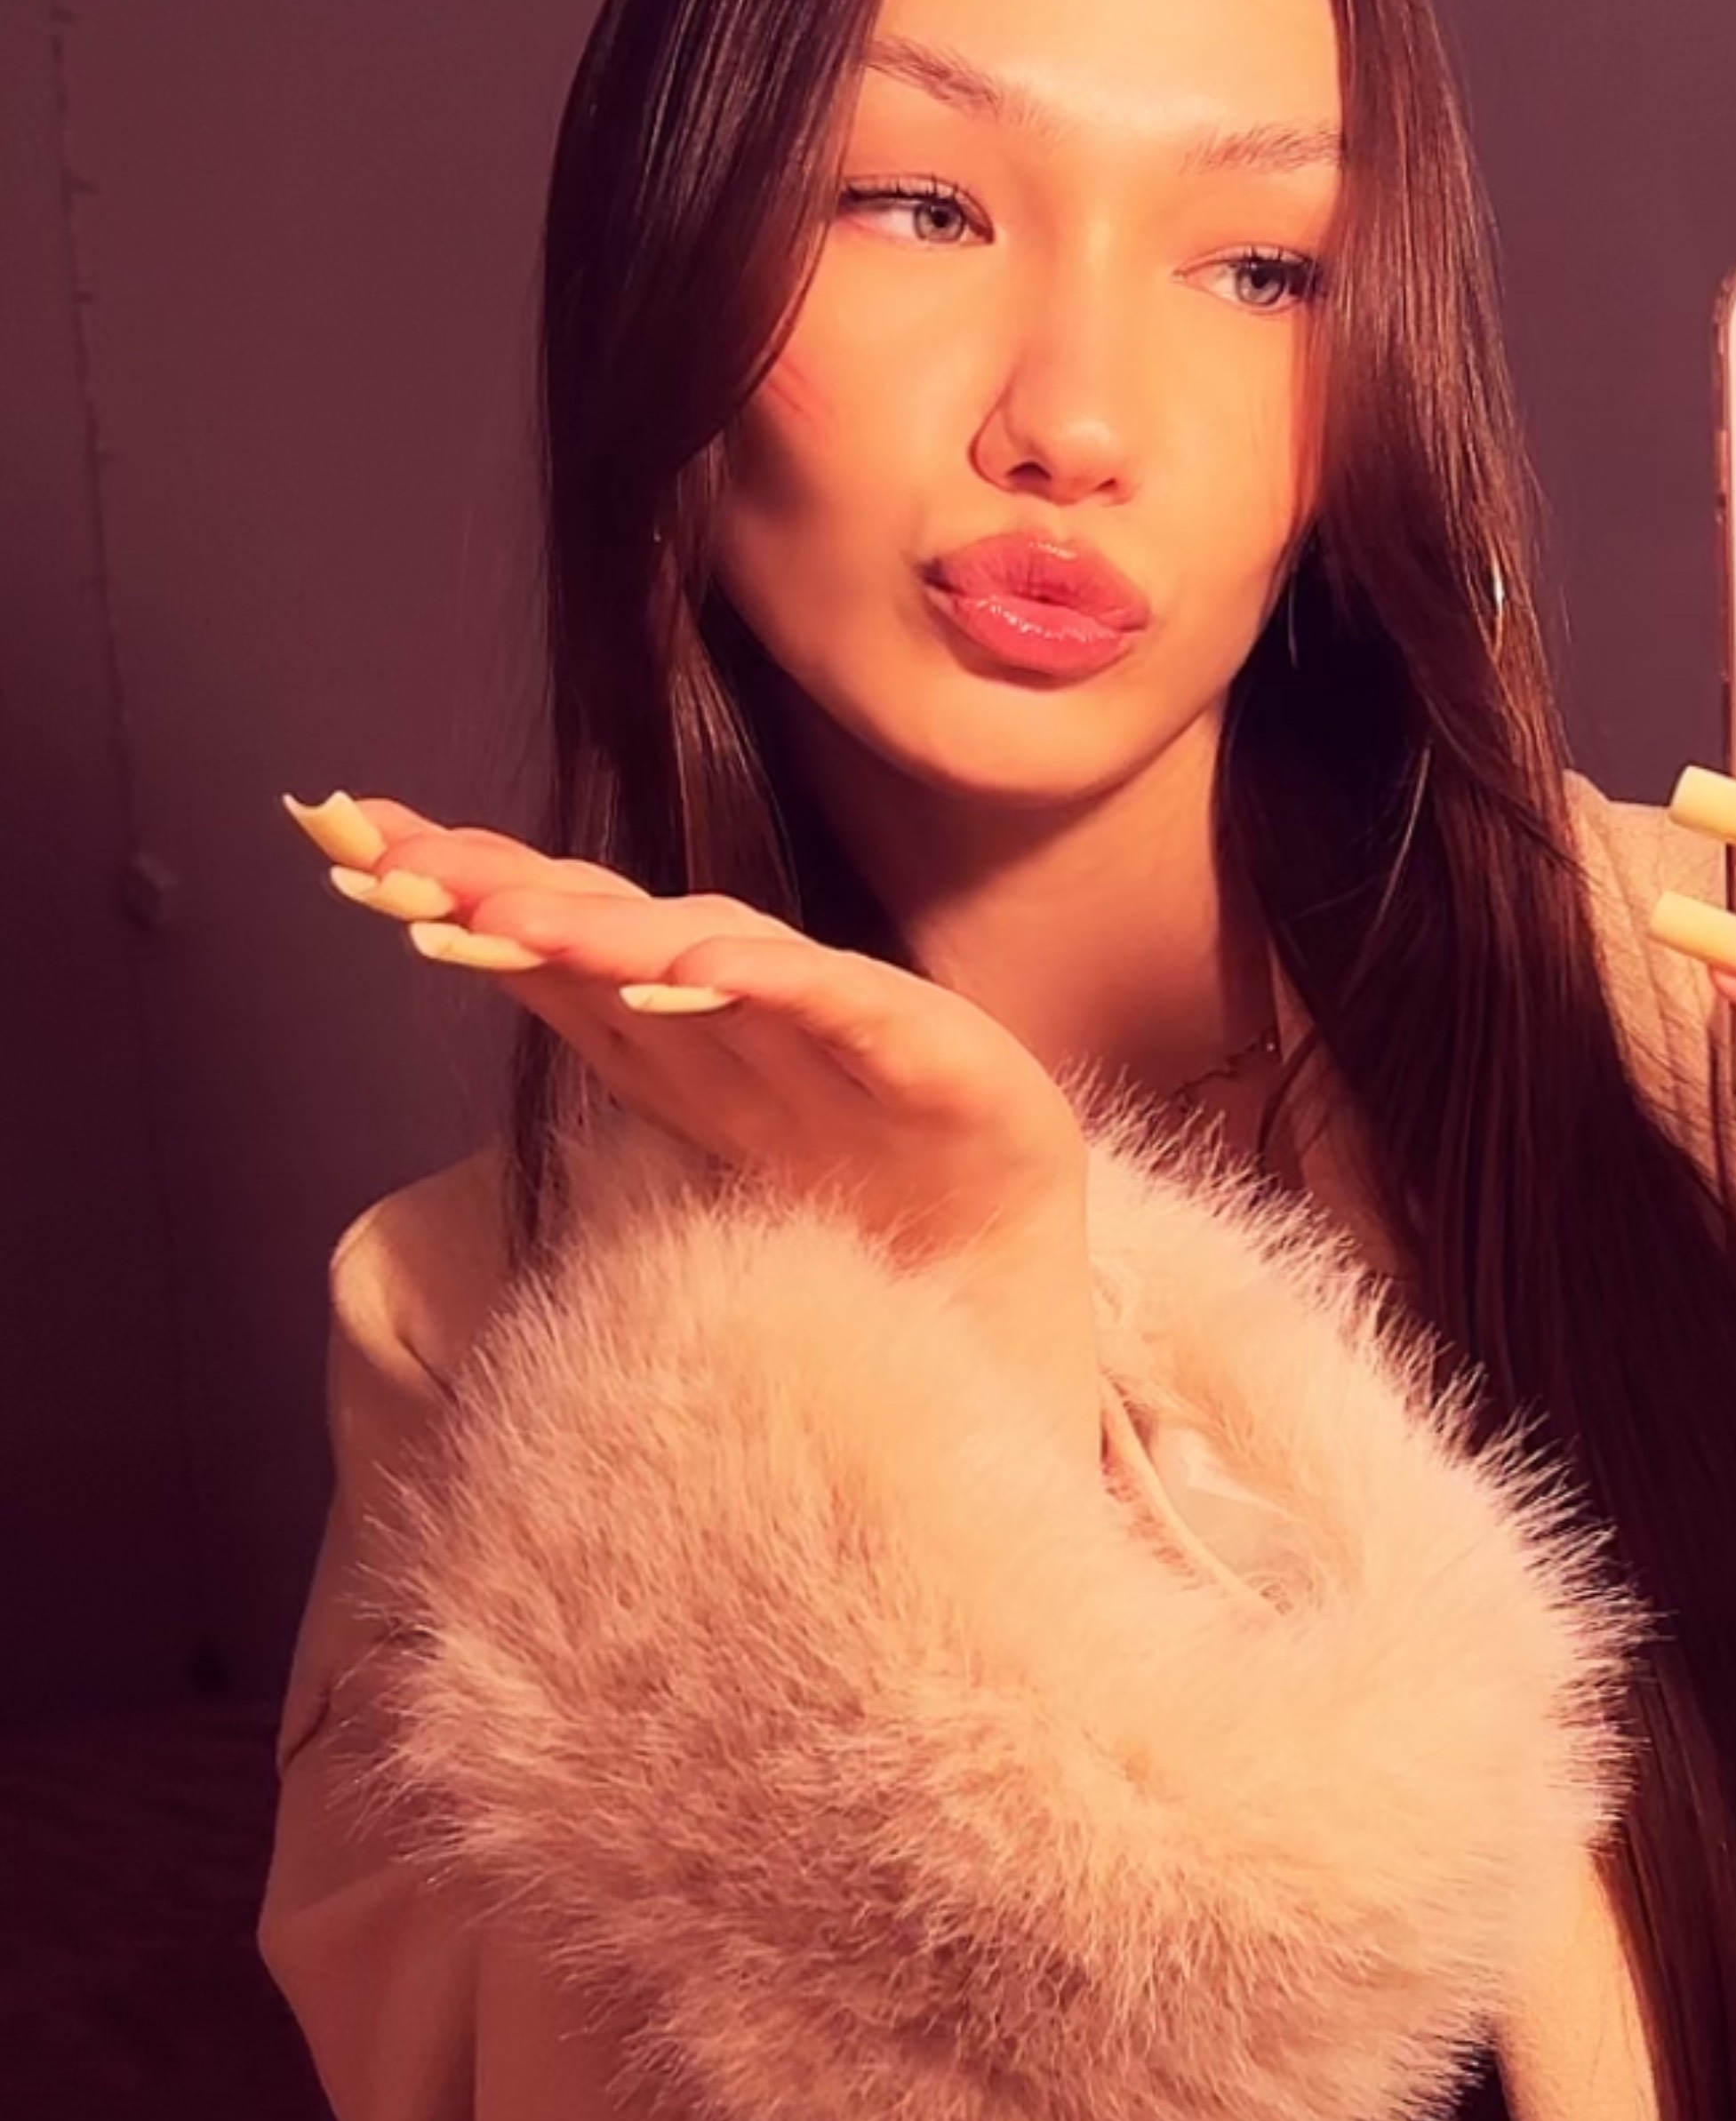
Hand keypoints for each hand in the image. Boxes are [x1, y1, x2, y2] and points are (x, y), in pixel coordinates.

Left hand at [289, 792, 1100, 1446]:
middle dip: (510, 886)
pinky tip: (706, 971)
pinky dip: (772, 986)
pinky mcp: (933, 1056)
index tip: (355, 847)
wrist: (995, 1273)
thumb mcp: (693, 1111)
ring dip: (613, 934)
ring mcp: (842, 1022)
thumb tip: (450, 940)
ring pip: (711, 957)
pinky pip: (839, 1010)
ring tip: (519, 921)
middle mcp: (752, 1003)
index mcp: (684, 1020)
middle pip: (616, 926)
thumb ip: (593, 1025)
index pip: (556, 935)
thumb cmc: (851, 1182)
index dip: (461, 888)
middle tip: (403, 858)